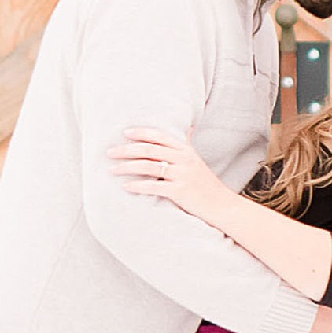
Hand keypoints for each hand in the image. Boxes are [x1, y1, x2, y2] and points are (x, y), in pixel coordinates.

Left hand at [110, 125, 236, 230]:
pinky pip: (154, 186)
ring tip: (112, 170)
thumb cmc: (205, 183)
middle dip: (127, 150)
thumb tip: (187, 127)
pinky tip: (126, 186)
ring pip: (149, 167)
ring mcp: (182, 175)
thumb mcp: (197, 161)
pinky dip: (138, 186)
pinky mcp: (180, 192)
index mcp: (186, 150)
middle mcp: (184, 159)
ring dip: (127, 167)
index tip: (124, 133)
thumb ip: (187, 145)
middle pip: (150, 150)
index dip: (141, 133)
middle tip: (109, 152)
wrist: (221, 205)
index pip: (160, 136)